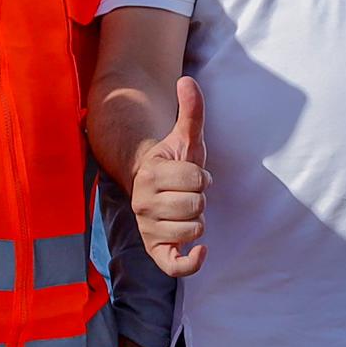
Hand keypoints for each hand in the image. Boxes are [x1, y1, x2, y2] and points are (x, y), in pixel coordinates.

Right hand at [134, 75, 207, 277]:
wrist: (155, 189)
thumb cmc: (175, 163)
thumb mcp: (185, 137)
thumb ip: (191, 110)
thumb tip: (187, 80)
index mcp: (150, 174)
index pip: (197, 179)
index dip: (202, 176)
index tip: (189, 174)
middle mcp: (143, 203)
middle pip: (197, 206)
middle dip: (200, 199)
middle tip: (186, 194)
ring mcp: (148, 228)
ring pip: (193, 230)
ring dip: (197, 221)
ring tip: (184, 211)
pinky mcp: (155, 252)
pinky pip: (176, 267)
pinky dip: (192, 261)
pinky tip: (201, 250)